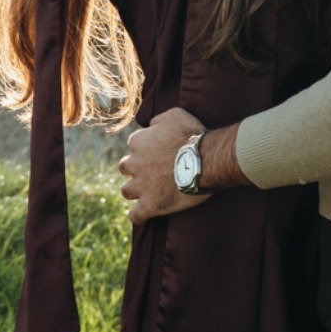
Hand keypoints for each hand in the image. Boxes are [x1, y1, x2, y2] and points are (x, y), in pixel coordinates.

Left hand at [119, 107, 212, 223]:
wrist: (206, 160)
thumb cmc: (193, 135)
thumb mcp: (176, 115)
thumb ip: (159, 120)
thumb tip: (152, 125)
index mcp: (139, 142)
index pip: (135, 144)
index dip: (146, 148)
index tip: (157, 152)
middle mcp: (135, 164)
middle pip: (125, 167)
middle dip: (135, 169)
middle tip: (150, 171)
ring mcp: (141, 186)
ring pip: (126, 191)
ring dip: (134, 191)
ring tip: (146, 193)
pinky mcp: (150, 205)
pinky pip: (136, 215)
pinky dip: (139, 216)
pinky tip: (144, 216)